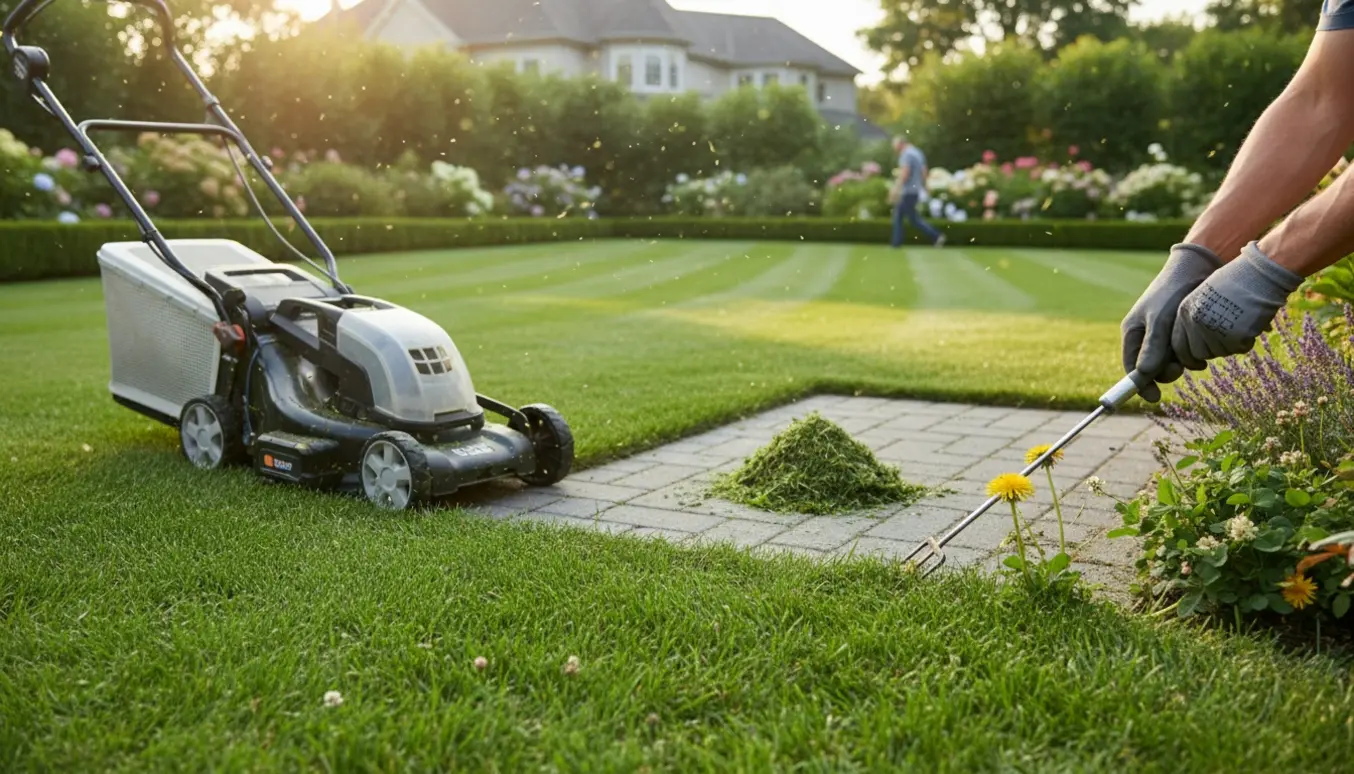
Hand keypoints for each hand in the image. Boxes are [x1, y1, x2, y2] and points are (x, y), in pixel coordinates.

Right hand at [1120, 243, 1224, 401]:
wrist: (1198, 267)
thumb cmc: (1173, 290)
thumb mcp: (1160, 319)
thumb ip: (1153, 347)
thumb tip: (1144, 375)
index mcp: (1133, 332)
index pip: (1131, 367)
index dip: (1140, 384)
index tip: (1154, 398)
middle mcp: (1147, 336)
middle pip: (1152, 368)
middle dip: (1166, 371)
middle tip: (1182, 368)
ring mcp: (1165, 335)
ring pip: (1171, 362)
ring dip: (1183, 363)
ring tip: (1196, 356)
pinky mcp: (1182, 332)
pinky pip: (1185, 352)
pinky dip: (1194, 354)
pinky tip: (1204, 350)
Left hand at [1170, 241, 1304, 369]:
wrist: (1259, 272)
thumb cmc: (1234, 281)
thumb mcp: (1204, 296)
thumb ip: (1194, 318)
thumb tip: (1194, 350)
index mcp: (1185, 311)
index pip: (1178, 346)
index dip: (1189, 356)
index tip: (1199, 361)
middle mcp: (1196, 322)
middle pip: (1198, 353)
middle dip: (1211, 350)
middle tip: (1225, 338)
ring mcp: (1215, 330)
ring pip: (1219, 352)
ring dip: (1230, 345)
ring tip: (1238, 323)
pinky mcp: (1236, 336)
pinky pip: (1239, 349)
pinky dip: (1246, 342)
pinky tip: (1249, 325)